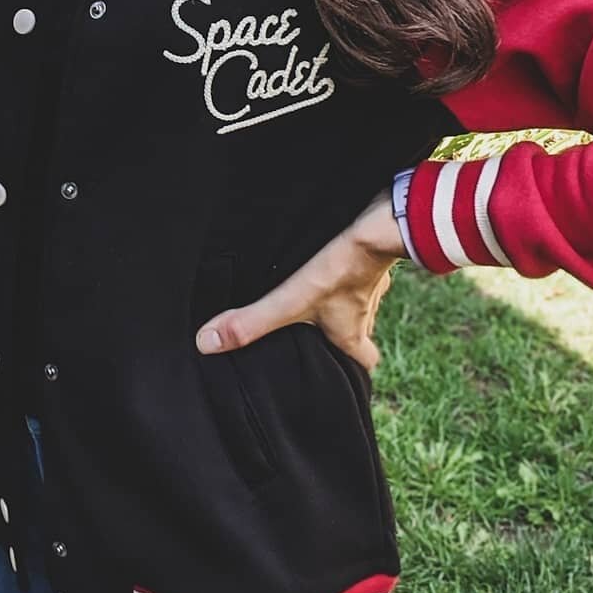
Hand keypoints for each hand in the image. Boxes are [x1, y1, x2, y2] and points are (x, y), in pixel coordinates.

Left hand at [195, 190, 404, 373]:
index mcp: (351, 332)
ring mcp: (373, 280)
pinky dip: (345, 264)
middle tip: (317, 329)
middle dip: (341, 332)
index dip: (353, 369)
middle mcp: (367, 309)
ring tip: (313, 291)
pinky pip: (359, 264)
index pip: (365, 363)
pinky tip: (323, 253)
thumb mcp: (293, 299)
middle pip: (359, 330)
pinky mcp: (371, 252)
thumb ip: (253, 321)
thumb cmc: (344, 268)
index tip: (339, 371)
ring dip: (340, 296)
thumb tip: (208, 344)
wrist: (384, 222)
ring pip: (359, 297)